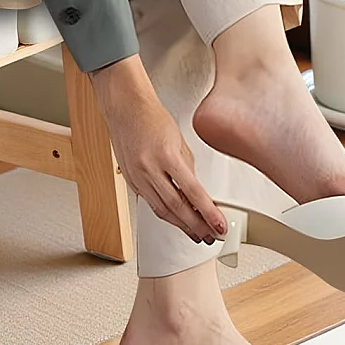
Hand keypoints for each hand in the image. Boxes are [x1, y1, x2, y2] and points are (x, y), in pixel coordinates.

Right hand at [89, 54, 228, 243]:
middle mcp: (148, 169)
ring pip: (161, 210)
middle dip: (196, 225)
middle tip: (210, 236)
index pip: (192, 192)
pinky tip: (176, 219)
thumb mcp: (179, 140)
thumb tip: (195, 192)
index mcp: (166, 155)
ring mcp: (136, 176)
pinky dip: (165, 213)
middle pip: (176, 207)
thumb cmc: (152, 117)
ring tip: (196, 234)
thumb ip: (188, 168)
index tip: (219, 225)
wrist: (124, 107)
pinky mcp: (130, 180)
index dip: (208, 213)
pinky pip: (150, 203)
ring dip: (181, 225)